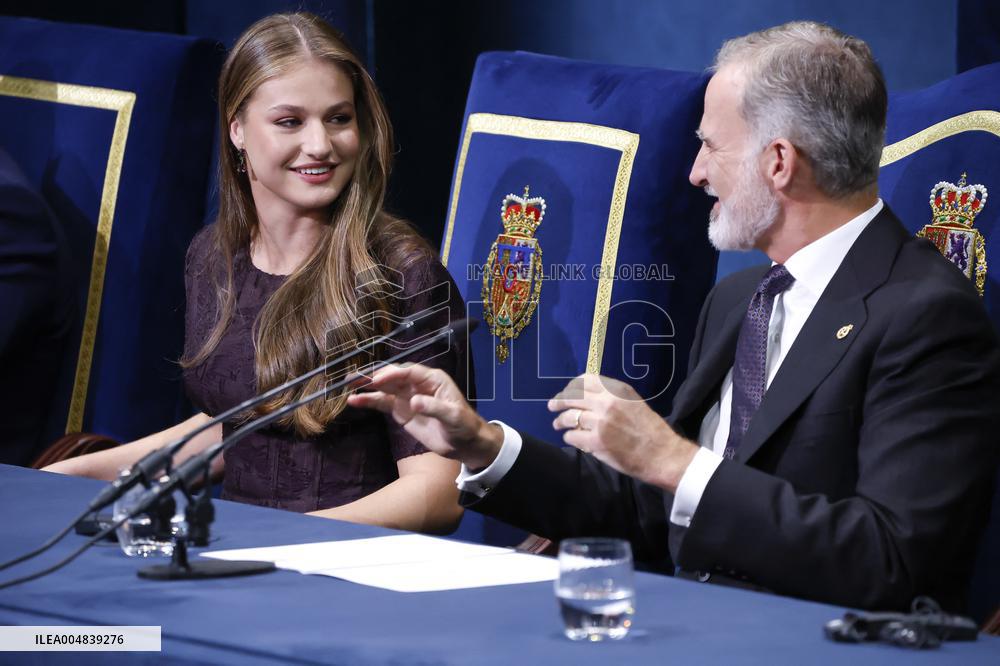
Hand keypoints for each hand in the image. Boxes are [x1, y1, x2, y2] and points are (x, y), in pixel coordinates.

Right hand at [347, 363, 502, 469]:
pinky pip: (383, 403)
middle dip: (374, 376)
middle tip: (355, 378)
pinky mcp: (401, 411)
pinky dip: (369, 401)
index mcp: (432, 379)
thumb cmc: (464, 426)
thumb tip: (413, 402)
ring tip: (348, 386)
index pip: (409, 373)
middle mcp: (417, 384)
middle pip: (393, 377)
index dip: (392, 374)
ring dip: (367, 387)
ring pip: (384, 388)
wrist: (464, 443)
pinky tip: (355, 401)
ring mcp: (407, 397)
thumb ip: (434, 408)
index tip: (378, 380)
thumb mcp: (453, 416)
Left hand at [548, 374, 697, 491]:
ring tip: (558, 424)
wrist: (662, 454)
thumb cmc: (650, 429)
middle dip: (558, 401)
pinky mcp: (596, 442)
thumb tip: (588, 393)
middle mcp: (606, 402)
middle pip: (571, 397)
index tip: (567, 391)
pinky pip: (572, 436)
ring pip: (569, 417)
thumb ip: (612, 396)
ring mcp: (600, 422)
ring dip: (560, 421)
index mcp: (617, 390)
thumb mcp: (633, 402)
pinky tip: (573, 439)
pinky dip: (570, 437)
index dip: (572, 386)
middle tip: (552, 406)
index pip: (585, 380)